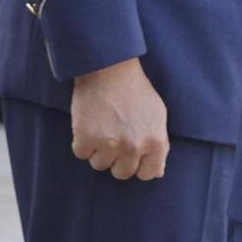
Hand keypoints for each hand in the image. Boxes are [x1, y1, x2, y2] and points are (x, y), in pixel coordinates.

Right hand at [70, 57, 169, 180]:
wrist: (109, 68)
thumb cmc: (135, 90)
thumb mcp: (157, 114)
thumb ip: (159, 145)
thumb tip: (156, 173)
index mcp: (155, 142)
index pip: (148, 173)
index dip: (139, 163)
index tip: (132, 152)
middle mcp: (133, 147)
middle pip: (122, 173)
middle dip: (117, 158)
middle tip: (115, 135)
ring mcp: (109, 145)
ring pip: (100, 165)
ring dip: (98, 149)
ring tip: (103, 125)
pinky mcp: (86, 139)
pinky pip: (81, 153)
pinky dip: (82, 141)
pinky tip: (90, 122)